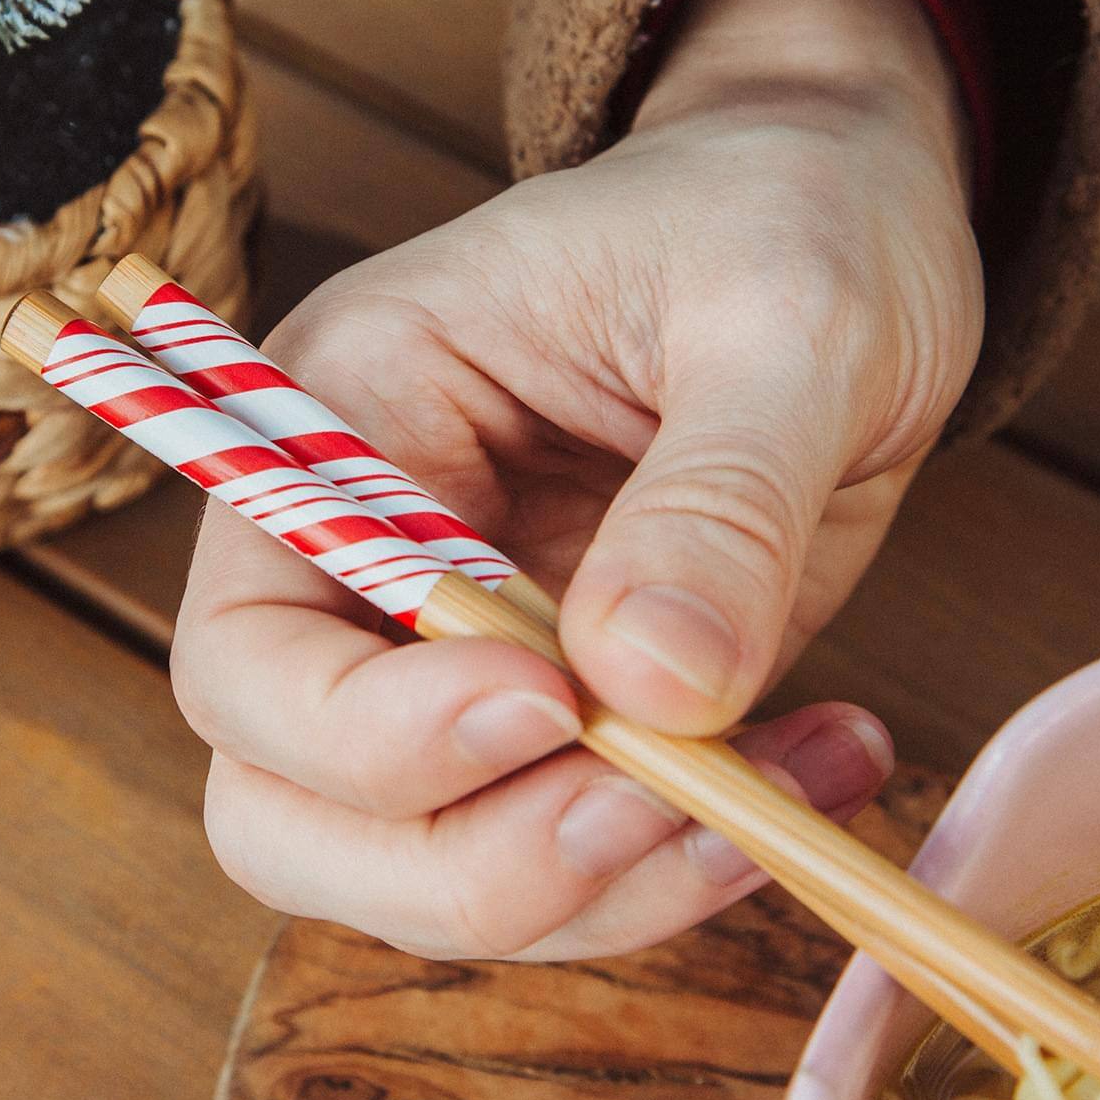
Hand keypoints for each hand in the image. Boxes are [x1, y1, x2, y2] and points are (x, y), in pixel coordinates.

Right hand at [174, 0, 984, 959]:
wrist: (846, 210)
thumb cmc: (787, 213)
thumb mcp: (784, 317)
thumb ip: (718, 497)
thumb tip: (652, 686)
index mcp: (348, 415)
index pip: (254, 647)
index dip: (370, 733)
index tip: (557, 707)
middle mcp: (362, 557)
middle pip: (284, 805)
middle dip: (460, 862)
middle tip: (649, 815)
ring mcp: (454, 651)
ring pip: (416, 866)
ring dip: (592, 888)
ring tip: (780, 799)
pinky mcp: (562, 708)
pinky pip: (565, 851)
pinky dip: (679, 867)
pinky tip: (816, 779)